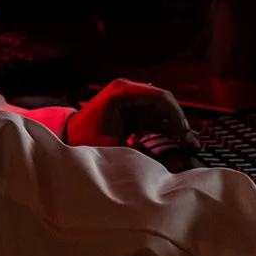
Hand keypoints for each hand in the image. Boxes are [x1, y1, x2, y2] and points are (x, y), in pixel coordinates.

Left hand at [66, 78, 198, 148]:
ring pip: (160, 112)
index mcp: (123, 92)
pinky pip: (152, 119)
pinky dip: (163, 131)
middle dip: (178, 124)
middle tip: (191, 145)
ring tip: (187, 147)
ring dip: (173, 128)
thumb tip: (177, 165)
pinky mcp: (128, 112)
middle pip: (163, 104)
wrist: (64, 143)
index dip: (178, 117)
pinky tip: (174, 144)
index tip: (187, 137)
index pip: (161, 98)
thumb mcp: (115, 149)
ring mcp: (128, 101)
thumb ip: (147, 154)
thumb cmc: (84, 143)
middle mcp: (128, 91)